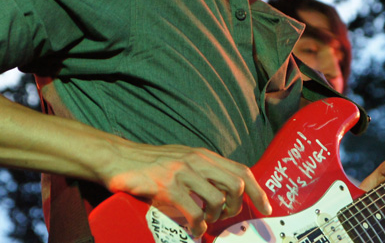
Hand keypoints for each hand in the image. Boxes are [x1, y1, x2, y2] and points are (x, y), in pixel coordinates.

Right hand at [102, 142, 271, 237]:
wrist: (118, 159)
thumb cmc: (150, 164)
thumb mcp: (182, 160)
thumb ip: (203, 172)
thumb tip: (225, 193)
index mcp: (203, 156)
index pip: (241, 170)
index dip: (258, 191)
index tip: (266, 208)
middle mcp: (197, 161)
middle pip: (236, 184)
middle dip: (237, 207)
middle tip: (225, 218)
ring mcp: (182, 173)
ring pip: (217, 199)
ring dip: (215, 218)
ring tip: (205, 223)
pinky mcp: (167, 187)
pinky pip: (194, 211)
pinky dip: (198, 226)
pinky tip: (194, 229)